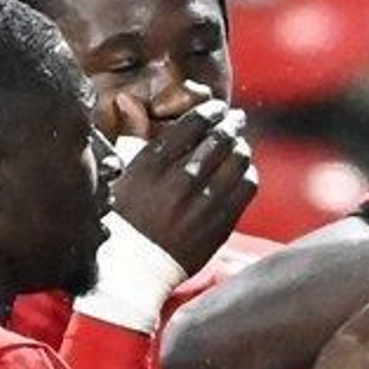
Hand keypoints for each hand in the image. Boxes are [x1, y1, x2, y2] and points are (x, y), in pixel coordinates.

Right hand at [108, 98, 257, 276]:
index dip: (209, 111)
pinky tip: (243, 173)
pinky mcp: (218, 225)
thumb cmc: (120, 219)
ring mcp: (201, 204)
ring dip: (241, 147)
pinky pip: (245, 189)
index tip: (216, 107)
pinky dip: (248, 175)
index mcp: (150, 166)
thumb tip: (130, 98)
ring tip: (239, 145)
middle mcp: (178, 182)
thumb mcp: (120, 175)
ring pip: (236, 161)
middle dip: (231, 123)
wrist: (131, 270)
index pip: (191, 125)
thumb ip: (133, 135)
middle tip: (235, 119)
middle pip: (218, 139)